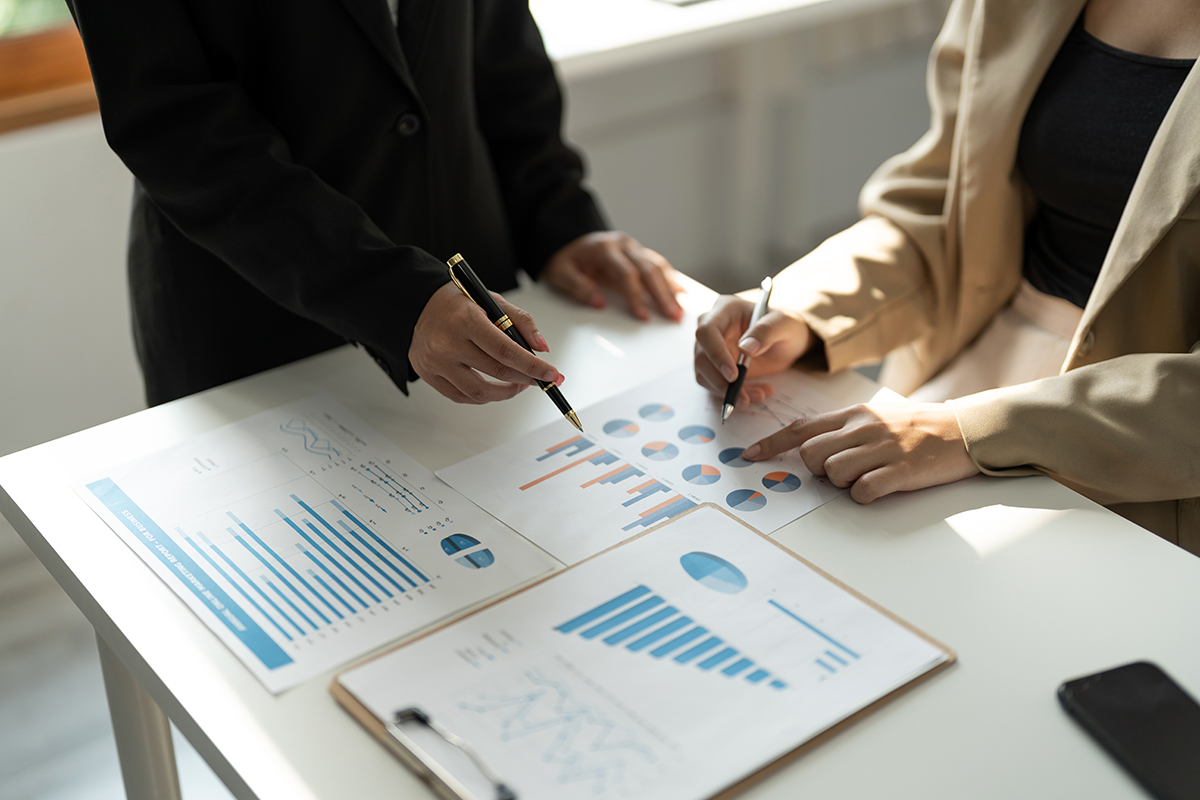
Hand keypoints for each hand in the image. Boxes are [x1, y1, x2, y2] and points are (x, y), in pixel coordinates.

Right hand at [409, 282, 564, 403]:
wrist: (417, 304)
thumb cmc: (457, 302)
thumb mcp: (491, 300)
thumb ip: (520, 321)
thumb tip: (541, 348)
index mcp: (465, 319)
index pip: (507, 351)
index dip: (534, 366)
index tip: (553, 375)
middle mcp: (447, 342)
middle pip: (497, 371)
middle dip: (526, 378)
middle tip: (539, 379)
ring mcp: (435, 362)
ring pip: (479, 392)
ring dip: (506, 393)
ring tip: (518, 385)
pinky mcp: (428, 375)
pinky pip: (461, 396)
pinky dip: (483, 397)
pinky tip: (495, 388)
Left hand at [542, 231, 682, 321]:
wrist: (566, 241)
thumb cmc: (565, 260)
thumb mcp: (560, 273)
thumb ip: (578, 287)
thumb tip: (599, 303)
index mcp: (604, 248)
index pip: (626, 273)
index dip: (636, 295)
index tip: (643, 316)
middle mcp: (623, 244)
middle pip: (649, 269)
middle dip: (663, 294)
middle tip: (673, 316)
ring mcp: (633, 247)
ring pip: (658, 265)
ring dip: (671, 288)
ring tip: (680, 310)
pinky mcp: (638, 253)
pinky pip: (658, 264)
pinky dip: (671, 279)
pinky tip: (681, 293)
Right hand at [693, 294, 812, 408]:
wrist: (787, 341)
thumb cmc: (785, 326)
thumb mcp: (785, 324)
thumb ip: (767, 331)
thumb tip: (745, 348)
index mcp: (725, 309)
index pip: (707, 331)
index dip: (716, 354)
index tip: (733, 375)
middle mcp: (712, 327)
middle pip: (701, 357)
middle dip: (720, 381)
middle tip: (743, 398)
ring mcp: (711, 348)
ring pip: (705, 375)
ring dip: (727, 392)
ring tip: (759, 395)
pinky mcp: (714, 366)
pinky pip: (714, 384)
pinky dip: (732, 395)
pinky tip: (754, 394)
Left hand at [742, 403, 979, 502]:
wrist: (965, 430)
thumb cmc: (917, 428)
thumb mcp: (876, 418)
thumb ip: (844, 430)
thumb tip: (810, 449)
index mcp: (853, 414)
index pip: (801, 428)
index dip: (771, 444)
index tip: (749, 456)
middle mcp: (863, 428)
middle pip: (810, 454)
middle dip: (817, 470)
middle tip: (842, 470)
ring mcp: (881, 449)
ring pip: (833, 473)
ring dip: (844, 483)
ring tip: (869, 475)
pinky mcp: (901, 470)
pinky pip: (863, 492)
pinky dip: (867, 496)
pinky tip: (883, 487)